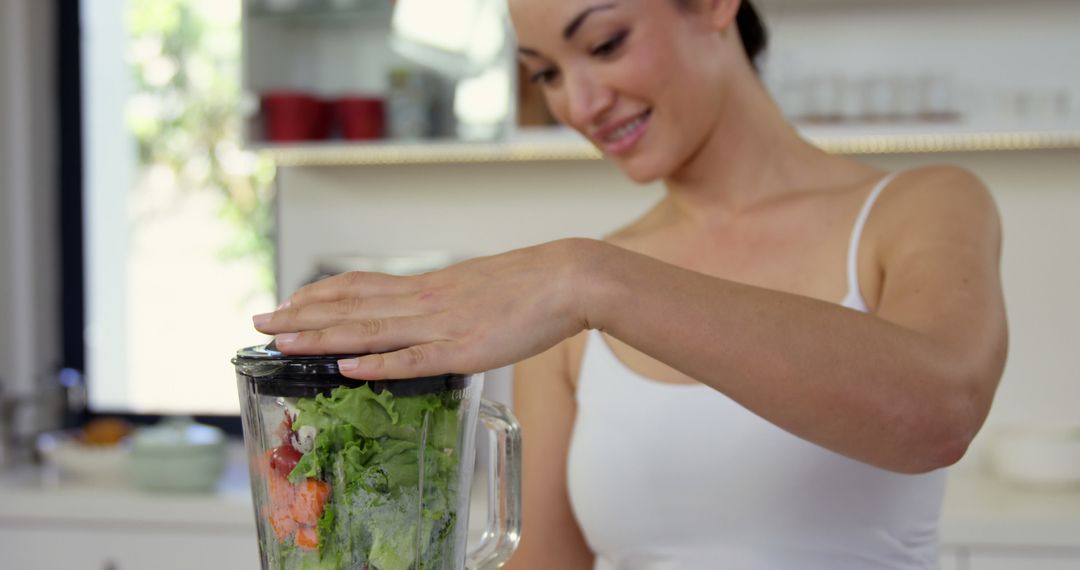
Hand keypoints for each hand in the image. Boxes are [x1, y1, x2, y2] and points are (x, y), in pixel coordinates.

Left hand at [252, 238, 596, 379]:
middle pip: (350, 307)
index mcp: (427, 287)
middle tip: (258, 322)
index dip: (317, 296)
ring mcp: (441, 325)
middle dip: (300, 317)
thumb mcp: (475, 286)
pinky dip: (376, 364)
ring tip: (282, 342)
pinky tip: (346, 369)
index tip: (285, 302)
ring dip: (321, 337)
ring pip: (369, 331)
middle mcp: (424, 302)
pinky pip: (412, 359)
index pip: (358, 287)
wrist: (567, 278)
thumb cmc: (528, 285)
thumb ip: (444, 303)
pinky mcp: (464, 349)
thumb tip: (423, 316)